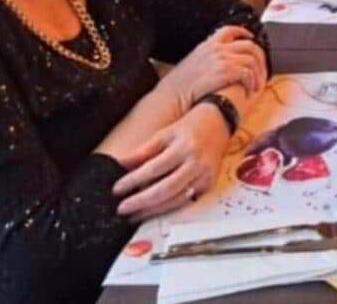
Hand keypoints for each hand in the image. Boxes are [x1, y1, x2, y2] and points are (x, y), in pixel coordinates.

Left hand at [113, 105, 230, 219]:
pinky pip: (186, 200)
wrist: (219, 122)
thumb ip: (143, 151)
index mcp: (184, 147)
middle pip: (166, 189)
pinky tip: (153, 210)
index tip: (117, 188)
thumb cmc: (191, 126)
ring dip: (152, 210)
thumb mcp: (165, 133)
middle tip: (122, 208)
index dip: (134, 180)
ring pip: (176, 200)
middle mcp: (195, 163)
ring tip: (133, 215)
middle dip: (141, 201)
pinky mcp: (208, 184)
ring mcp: (204, 176)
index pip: (154, 168)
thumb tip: (120, 164)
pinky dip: (167, 207)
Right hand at [156, 25, 266, 111]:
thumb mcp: (192, 61)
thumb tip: (216, 61)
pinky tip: (249, 91)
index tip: (252, 38)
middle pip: (249, 45)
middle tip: (261, 71)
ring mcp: (222, 59)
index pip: (231, 30)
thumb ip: (206, 56)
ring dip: (258, 74)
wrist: (172, 96)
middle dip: (259, 58)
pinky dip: (252, 82)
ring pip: (252, 60)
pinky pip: (248, 73)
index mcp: (208, 44)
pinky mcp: (225, 72)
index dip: (244, 32)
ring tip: (255, 86)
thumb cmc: (180, 85)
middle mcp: (217, 48)